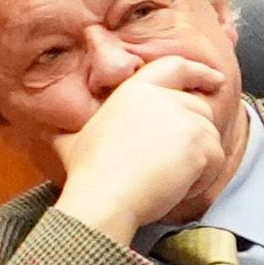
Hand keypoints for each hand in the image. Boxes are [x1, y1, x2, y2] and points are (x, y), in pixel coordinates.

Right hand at [53, 56, 233, 241]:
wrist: (104, 198)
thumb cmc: (88, 174)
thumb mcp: (72, 141)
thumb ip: (67, 130)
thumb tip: (46, 132)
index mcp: (134, 90)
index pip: (175, 66)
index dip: (198, 71)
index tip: (214, 79)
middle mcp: (161, 97)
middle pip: (199, 108)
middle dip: (196, 134)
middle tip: (177, 162)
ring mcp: (183, 118)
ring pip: (210, 136)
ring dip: (198, 161)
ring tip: (168, 180)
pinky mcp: (199, 143)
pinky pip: (216, 159)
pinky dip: (203, 178)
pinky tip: (178, 188)